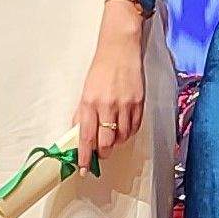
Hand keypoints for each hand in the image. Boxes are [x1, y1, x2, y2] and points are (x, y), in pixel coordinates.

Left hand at [72, 7, 147, 168]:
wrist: (120, 48)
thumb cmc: (101, 68)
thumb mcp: (86, 90)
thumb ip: (83, 113)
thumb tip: (79, 134)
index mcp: (89, 102)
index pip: (86, 137)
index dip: (84, 157)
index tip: (83, 169)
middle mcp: (107, 105)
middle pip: (106, 142)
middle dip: (102, 152)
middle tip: (100, 153)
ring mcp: (125, 104)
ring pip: (122, 137)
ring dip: (116, 142)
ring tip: (112, 137)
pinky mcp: (139, 102)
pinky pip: (134, 128)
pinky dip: (128, 133)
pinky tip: (124, 129)